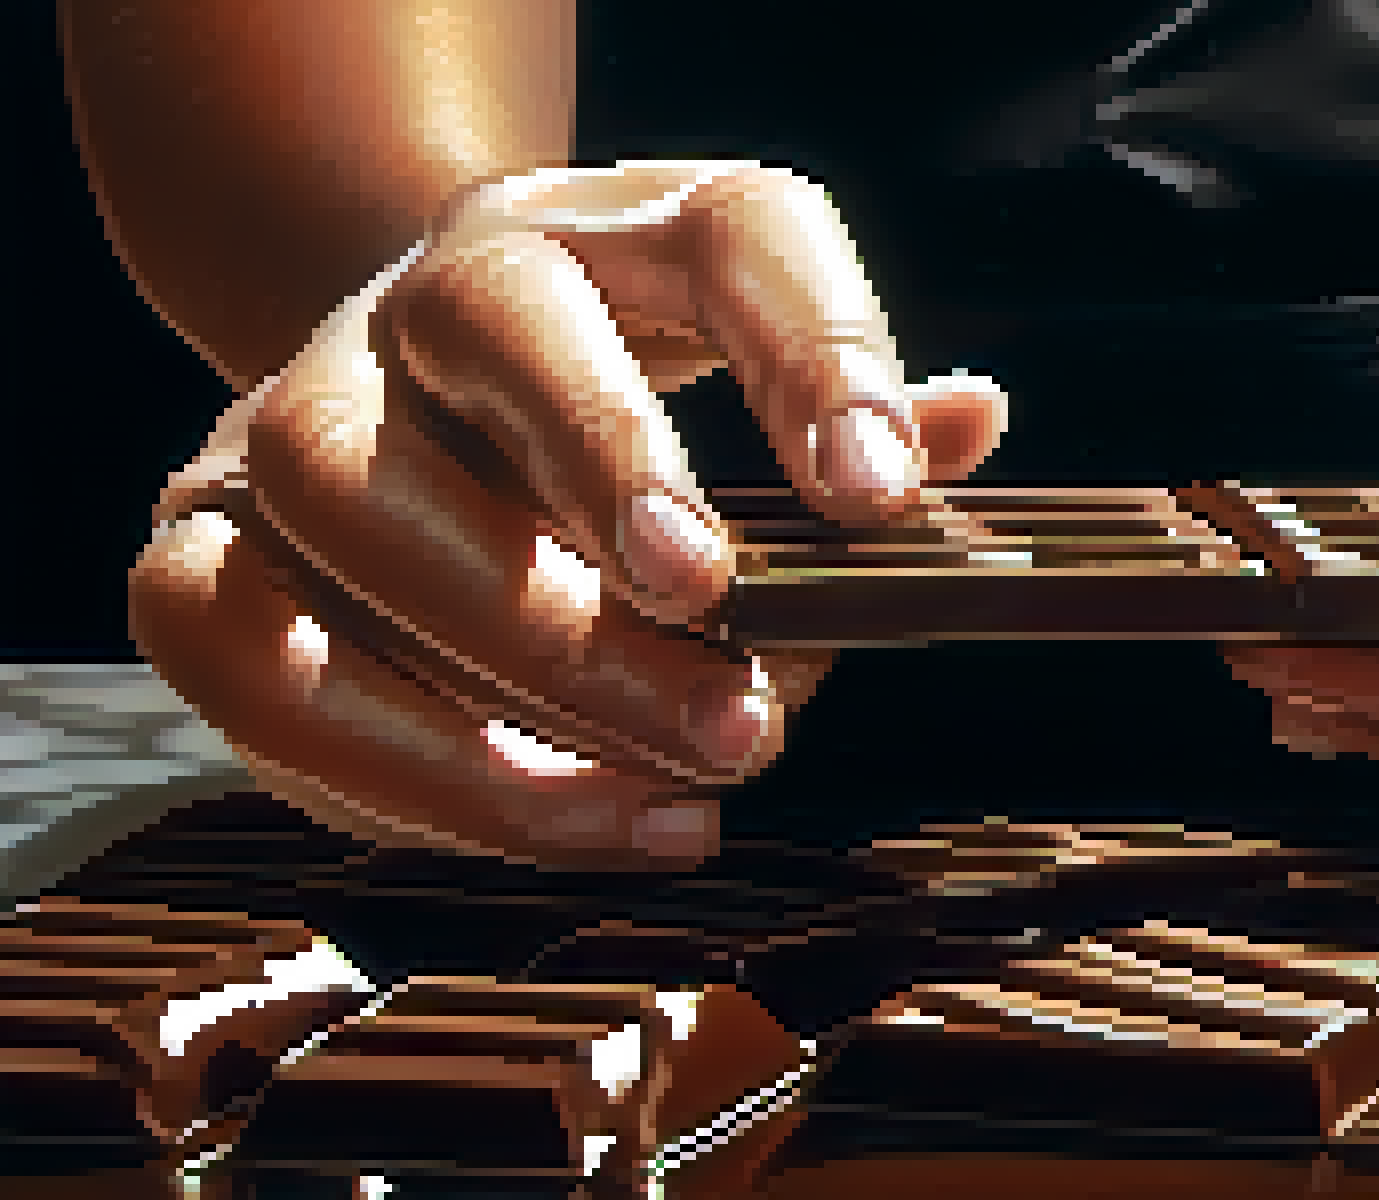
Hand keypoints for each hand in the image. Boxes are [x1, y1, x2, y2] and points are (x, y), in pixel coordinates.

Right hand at [129, 163, 1006, 870]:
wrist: (415, 415)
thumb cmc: (634, 428)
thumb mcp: (753, 418)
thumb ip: (862, 433)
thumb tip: (964, 425)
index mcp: (615, 233)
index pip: (730, 235)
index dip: (816, 354)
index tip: (881, 493)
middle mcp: (439, 289)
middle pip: (504, 334)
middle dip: (622, 514)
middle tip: (751, 699)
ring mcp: (295, 405)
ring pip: (347, 502)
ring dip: (521, 677)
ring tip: (680, 796)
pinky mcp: (199, 545)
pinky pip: (251, 657)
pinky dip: (405, 769)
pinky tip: (566, 824)